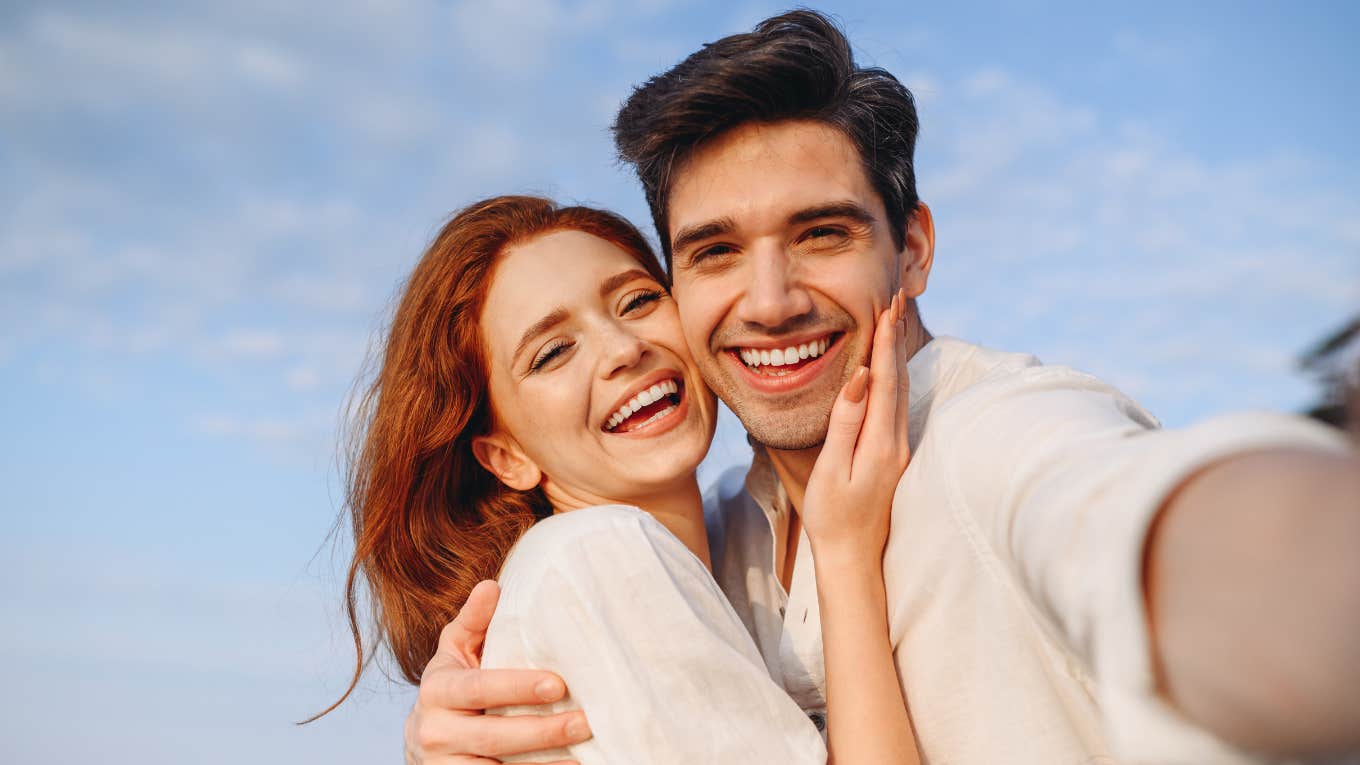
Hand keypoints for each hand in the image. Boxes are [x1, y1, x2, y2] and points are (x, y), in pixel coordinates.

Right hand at [405, 580, 591, 764]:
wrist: (423, 741)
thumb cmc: (452, 687)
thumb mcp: (455, 652)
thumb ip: (473, 621)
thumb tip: (492, 586)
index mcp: (437, 690)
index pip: (479, 688)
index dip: (517, 687)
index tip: (558, 684)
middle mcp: (434, 731)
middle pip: (493, 735)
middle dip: (542, 731)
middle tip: (584, 722)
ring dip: (543, 764)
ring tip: (583, 754)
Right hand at [802, 289, 910, 557]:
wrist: (853, 558)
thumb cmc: (834, 518)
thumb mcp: (832, 470)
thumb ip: (846, 423)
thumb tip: (859, 379)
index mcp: (881, 443)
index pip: (885, 379)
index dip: (885, 340)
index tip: (887, 305)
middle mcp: (897, 442)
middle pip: (899, 378)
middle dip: (896, 335)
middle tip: (895, 296)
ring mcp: (898, 449)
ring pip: (901, 389)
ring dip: (896, 352)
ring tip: (893, 320)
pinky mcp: (893, 456)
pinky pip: (897, 404)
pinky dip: (893, 375)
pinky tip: (888, 365)